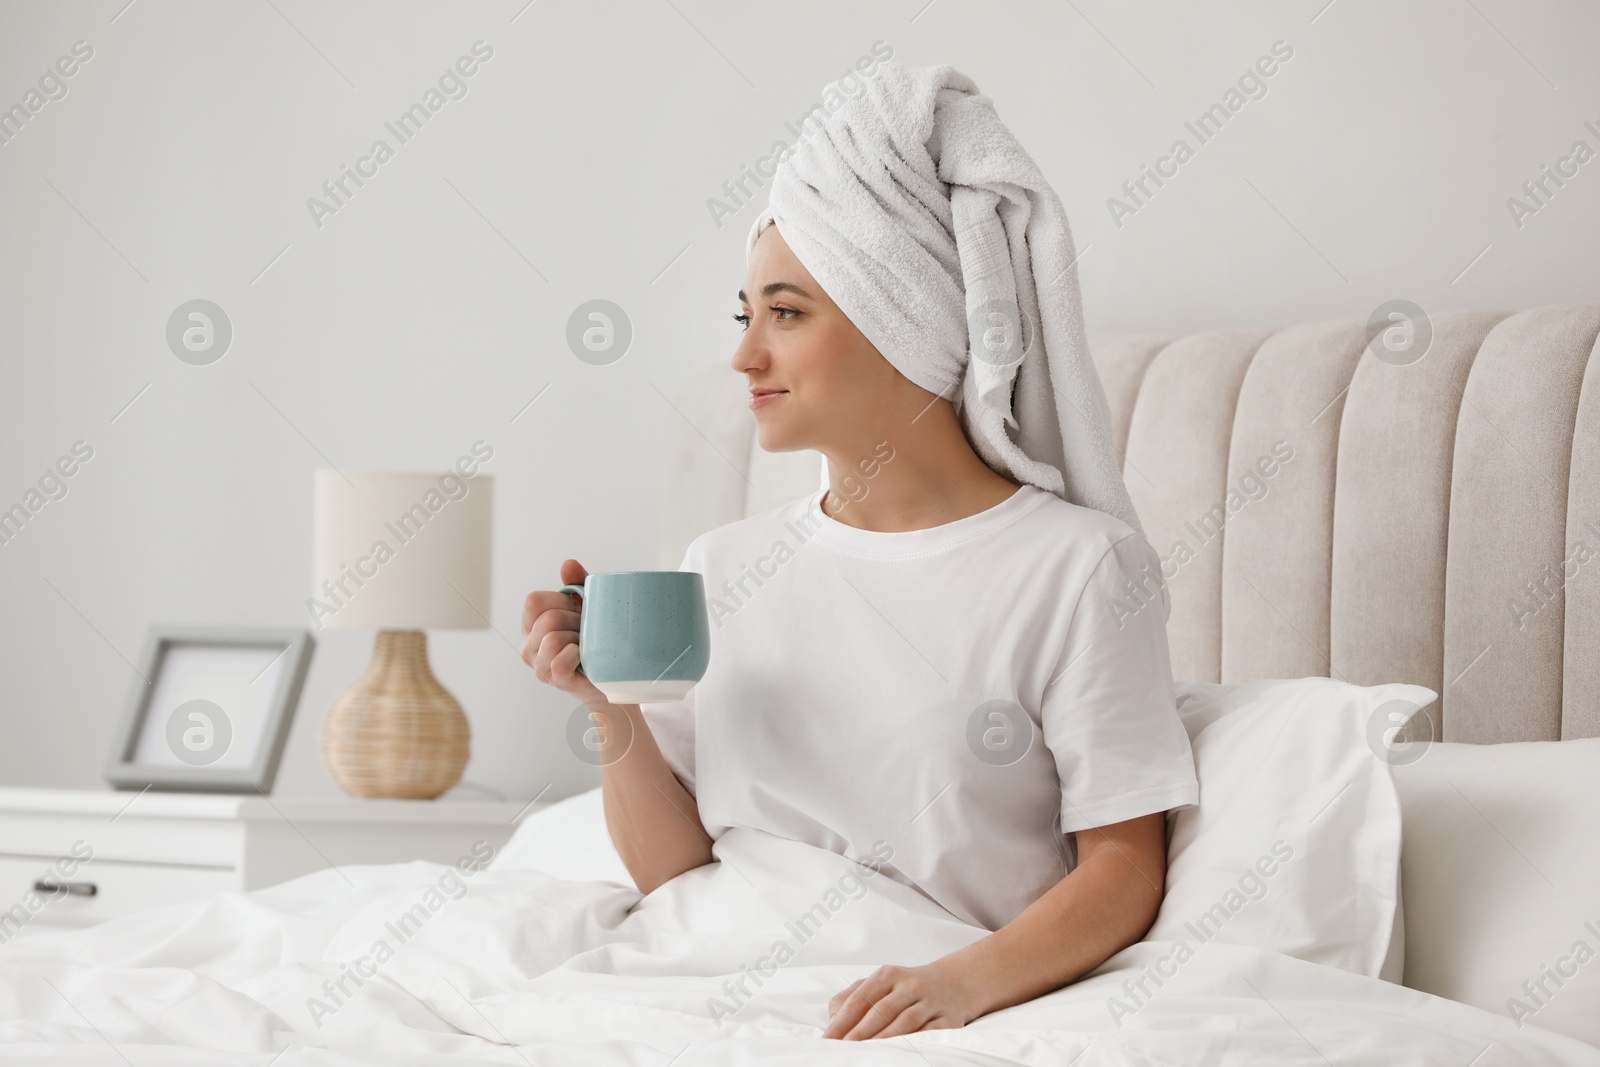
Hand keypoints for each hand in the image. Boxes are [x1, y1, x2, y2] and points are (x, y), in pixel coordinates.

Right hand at [520, 559, 605, 705]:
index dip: (560, 600)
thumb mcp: (588, 606)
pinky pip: (559, 662)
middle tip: (587, 631)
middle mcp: (530, 646)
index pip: (533, 601)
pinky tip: (584, 657)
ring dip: (577, 638)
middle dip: (575, 620)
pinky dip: (575, 655)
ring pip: (552, 638)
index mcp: (532, 625)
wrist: (613, 675)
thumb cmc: (596, 640)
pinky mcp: (556, 681)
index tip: (577, 609)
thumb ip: (577, 583)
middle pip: (548, 619)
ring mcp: (540, 666)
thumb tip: (568, 564)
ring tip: (587, 645)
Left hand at [823, 961, 981, 1039]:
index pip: (860, 999)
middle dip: (859, 1034)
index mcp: (888, 975)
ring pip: (904, 1023)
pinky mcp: (948, 1019)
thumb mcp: (881, 982)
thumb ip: (853, 996)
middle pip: (880, 1011)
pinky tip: (899, 1052)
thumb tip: (833, 1019)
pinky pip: (929, 1033)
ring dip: (883, 1040)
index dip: (842, 1022)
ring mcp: (930, 1002)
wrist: (955, 983)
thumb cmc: (907, 987)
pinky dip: (913, 1043)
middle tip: (842, 1051)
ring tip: (865, 1055)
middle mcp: (910, 985)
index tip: (827, 1040)